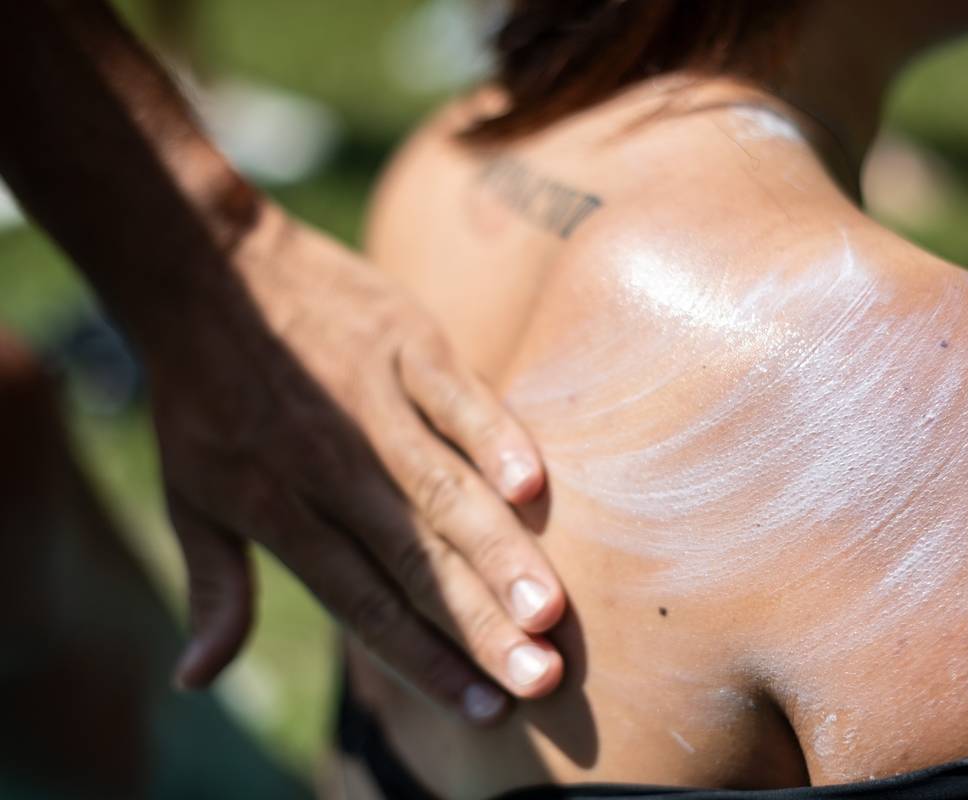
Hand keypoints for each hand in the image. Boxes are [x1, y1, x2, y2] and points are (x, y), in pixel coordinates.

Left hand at [151, 205, 563, 722]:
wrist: (209, 266)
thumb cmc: (205, 397)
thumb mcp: (190, 496)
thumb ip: (214, 589)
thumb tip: (194, 682)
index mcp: (277, 507)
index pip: (361, 601)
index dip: (423, 660)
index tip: (484, 709)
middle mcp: (328, 464)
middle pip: (413, 559)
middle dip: (479, 625)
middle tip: (539, 679)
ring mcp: (372, 399)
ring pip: (442, 487)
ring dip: (498, 551)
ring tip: (549, 609)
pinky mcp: (405, 340)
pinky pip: (456, 395)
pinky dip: (493, 436)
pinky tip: (533, 487)